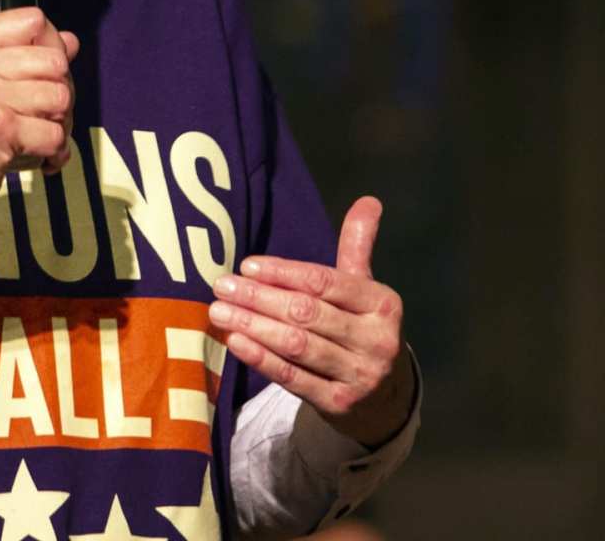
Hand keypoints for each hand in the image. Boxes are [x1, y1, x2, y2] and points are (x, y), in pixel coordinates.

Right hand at [0, 7, 77, 257]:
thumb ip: (21, 58)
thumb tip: (68, 40)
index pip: (33, 21)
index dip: (51, 48)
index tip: (41, 75)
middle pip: (55, 62)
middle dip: (60, 94)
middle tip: (38, 116)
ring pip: (61, 98)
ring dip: (58, 126)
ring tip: (32, 137)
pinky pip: (56, 135)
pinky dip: (52, 153)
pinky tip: (30, 156)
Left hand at [208, 196, 414, 446]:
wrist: (385, 400)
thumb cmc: (362, 329)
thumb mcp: (365, 290)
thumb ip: (357, 247)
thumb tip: (369, 199)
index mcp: (382, 304)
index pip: (326, 282)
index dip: (285, 272)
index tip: (247, 265)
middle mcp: (376, 340)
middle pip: (308, 313)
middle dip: (260, 298)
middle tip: (221, 285)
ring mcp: (360, 375)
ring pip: (298, 345)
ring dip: (253, 327)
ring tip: (219, 311)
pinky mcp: (340, 405)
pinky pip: (295, 378)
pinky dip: (263, 359)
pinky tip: (235, 343)